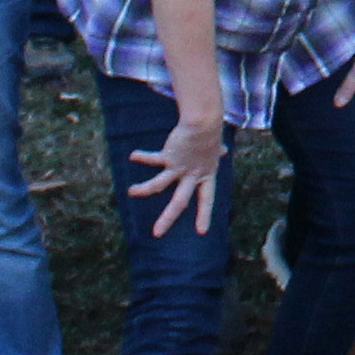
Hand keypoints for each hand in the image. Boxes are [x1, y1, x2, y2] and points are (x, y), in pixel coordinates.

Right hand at [128, 105, 229, 236]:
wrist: (205, 121)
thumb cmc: (210, 132)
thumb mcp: (215, 147)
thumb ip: (217, 152)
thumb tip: (223, 150)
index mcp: (205, 175)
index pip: (207, 199)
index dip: (204, 214)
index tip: (202, 231)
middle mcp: (192, 175)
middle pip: (179, 201)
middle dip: (167, 218)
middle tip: (156, 234)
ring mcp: (180, 168)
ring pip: (160, 185)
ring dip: (143, 190)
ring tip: (131, 192)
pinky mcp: (169, 157)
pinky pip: (153, 159)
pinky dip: (143, 157)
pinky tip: (133, 156)